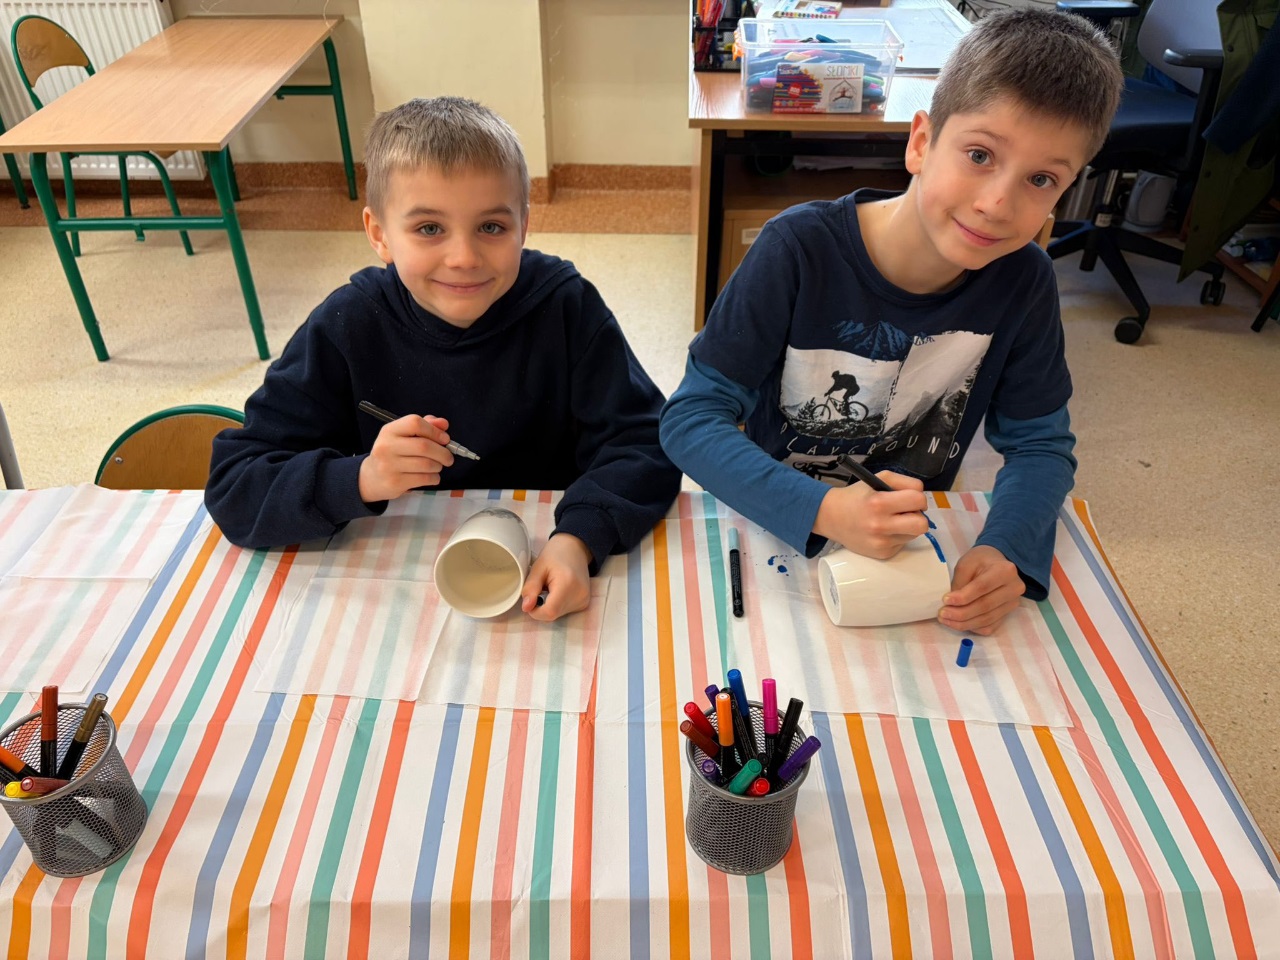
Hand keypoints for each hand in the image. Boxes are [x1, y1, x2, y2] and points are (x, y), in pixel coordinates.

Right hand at [357, 414, 453, 502]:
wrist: (373, 477)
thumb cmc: (394, 453)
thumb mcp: (404, 435)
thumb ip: (425, 426)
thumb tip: (443, 424)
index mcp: (389, 431)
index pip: (415, 423)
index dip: (434, 431)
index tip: (445, 439)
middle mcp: (386, 446)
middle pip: (424, 446)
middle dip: (443, 452)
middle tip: (448, 458)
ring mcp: (389, 465)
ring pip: (426, 464)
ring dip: (438, 466)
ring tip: (437, 466)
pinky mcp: (394, 482)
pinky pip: (424, 479)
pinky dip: (434, 478)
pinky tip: (431, 476)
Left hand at [521, 533, 591, 621]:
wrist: (575, 547)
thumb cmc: (555, 554)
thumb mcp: (538, 568)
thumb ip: (530, 588)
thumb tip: (526, 608)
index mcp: (567, 584)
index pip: (550, 612)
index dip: (536, 611)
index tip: (531, 599)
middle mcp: (579, 595)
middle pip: (553, 614)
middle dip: (541, 607)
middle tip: (541, 589)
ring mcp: (584, 600)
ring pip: (558, 614)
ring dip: (549, 606)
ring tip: (551, 588)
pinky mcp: (585, 602)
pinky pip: (565, 611)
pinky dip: (557, 605)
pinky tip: (558, 592)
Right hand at [813, 471, 928, 558]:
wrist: (832, 517)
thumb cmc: (857, 496)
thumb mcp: (877, 479)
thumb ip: (903, 482)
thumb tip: (921, 497)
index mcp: (879, 503)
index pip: (918, 500)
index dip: (918, 498)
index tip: (911, 499)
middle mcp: (880, 525)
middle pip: (922, 525)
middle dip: (919, 516)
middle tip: (908, 512)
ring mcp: (881, 543)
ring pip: (914, 535)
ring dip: (907, 526)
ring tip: (892, 521)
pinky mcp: (882, 554)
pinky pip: (903, 544)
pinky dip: (897, 536)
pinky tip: (884, 532)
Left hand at [938, 545, 1025, 634]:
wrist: (996, 564)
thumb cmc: (980, 561)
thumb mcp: (966, 563)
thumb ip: (960, 582)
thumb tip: (950, 605)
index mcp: (1005, 571)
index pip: (982, 587)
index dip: (963, 597)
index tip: (945, 600)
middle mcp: (1014, 588)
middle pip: (985, 606)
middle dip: (961, 613)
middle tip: (942, 614)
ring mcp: (1013, 603)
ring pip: (987, 619)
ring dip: (964, 623)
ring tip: (946, 620)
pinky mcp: (1008, 614)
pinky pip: (989, 627)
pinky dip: (972, 628)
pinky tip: (958, 624)